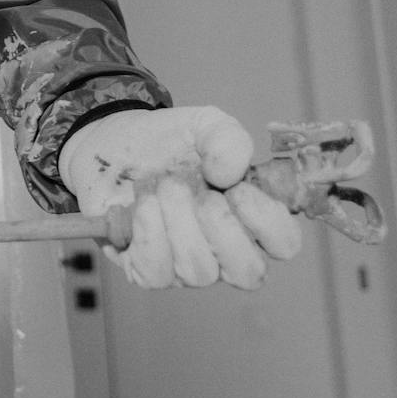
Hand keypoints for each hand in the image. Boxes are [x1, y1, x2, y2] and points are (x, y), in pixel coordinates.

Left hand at [60, 106, 302, 288]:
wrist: (112, 141)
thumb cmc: (168, 141)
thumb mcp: (205, 125)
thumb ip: (228, 139)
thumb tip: (229, 176)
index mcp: (250, 218)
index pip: (284, 243)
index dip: (267, 221)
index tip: (237, 188)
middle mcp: (224, 251)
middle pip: (247, 272)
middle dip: (220, 227)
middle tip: (197, 190)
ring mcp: (185, 266)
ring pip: (199, 271)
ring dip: (179, 221)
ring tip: (163, 186)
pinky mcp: (146, 268)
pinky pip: (156, 272)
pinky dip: (149, 234)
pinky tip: (142, 205)